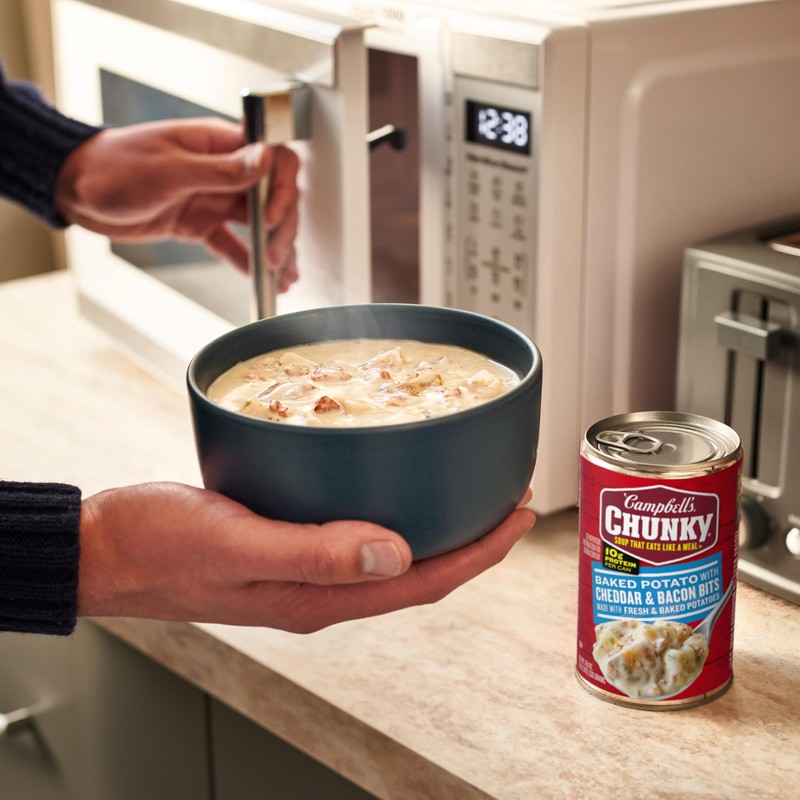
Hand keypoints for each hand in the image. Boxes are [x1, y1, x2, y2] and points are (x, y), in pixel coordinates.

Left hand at [55, 118, 299, 290]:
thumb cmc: (113, 167)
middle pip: (272, 198)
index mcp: (218, 144)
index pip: (273, 160)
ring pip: (258, 224)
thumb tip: (265, 159)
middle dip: (281, 229)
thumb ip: (220, 169)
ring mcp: (212, 198)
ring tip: (283, 276)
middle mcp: (222, 171)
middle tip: (276, 257)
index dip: (282, 190)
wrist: (75, 189)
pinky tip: (263, 278)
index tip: (272, 219)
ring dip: (273, 249)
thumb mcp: (168, 169)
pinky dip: (249, 261)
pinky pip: (233, 244)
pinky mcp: (200, 223)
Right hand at [78, 482, 534, 631]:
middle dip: (471, 544)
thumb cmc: (156, 545)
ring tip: (467, 499)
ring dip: (436, 533)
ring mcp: (302, 573)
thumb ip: (314, 550)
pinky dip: (390, 519)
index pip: (420, 584)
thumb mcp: (233, 541)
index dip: (477, 555)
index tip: (515, 518)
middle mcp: (318, 591)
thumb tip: (396, 554)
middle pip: (417, 576)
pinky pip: (356, 540)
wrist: (107, 549)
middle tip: (506, 504)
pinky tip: (393, 491)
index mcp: (314, 597)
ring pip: (391, 559)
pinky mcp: (285, 549)